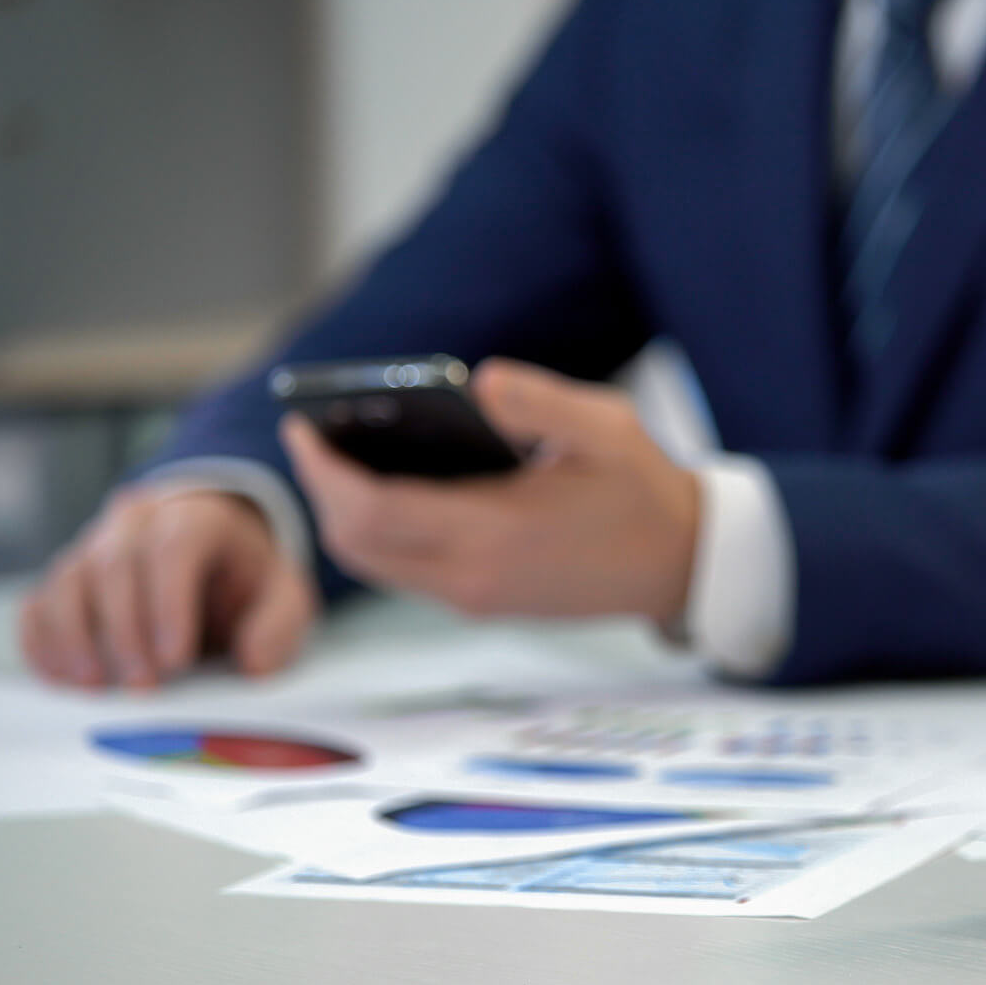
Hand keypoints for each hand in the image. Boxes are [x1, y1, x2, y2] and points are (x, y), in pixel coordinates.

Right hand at [18, 490, 317, 688]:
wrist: (214, 560)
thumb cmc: (245, 581)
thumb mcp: (283, 596)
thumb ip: (278, 624)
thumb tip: (253, 662)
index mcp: (195, 518)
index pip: (173, 547)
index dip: (169, 603)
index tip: (176, 659)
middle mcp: (136, 523)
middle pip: (114, 564)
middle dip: (125, 631)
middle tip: (143, 686)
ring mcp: (93, 547)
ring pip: (67, 581)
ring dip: (75, 638)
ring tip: (96, 687)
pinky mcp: (66, 581)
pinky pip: (39, 605)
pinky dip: (42, 643)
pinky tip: (62, 680)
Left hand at [281, 358, 700, 624]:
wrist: (683, 565)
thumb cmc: (645, 490)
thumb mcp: (606, 427)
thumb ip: (538, 401)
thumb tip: (476, 383)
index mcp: (495, 532)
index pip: (372, 511)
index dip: (323, 471)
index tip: (302, 426)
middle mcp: (472, 577)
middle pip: (356, 545)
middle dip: (321, 492)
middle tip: (313, 438)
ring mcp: (475, 596)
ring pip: (375, 563)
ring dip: (347, 515)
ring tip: (343, 458)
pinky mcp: (483, 601)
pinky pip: (405, 570)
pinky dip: (381, 531)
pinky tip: (392, 484)